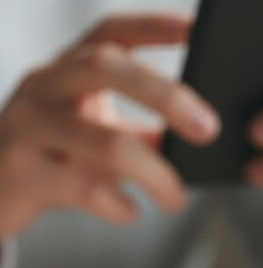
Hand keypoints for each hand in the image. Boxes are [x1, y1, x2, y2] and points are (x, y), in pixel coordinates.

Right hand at [0, 15, 218, 238]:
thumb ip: (144, 135)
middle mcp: (44, 87)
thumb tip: (202, 139)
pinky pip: (83, 188)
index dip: (153, 27)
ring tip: (176, 199)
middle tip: (208, 128)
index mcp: (66, 71)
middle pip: (107, 69)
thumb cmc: (52, 161)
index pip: (110, 33)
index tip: (196, 29)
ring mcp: (28, 127)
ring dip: (154, 174)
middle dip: (166, 96)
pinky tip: (131, 212)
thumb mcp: (97, 137)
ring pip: (104, 141)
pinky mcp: (21, 174)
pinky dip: (117, 205)